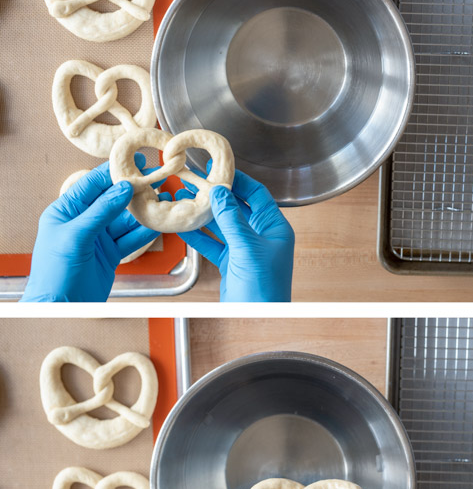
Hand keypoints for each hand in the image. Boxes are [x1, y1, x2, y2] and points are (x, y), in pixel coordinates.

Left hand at [22, 158, 157, 301]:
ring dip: (143, 213)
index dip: (112, 172)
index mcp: (65, 212)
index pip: (91, 185)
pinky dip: (146, 232)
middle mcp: (83, 222)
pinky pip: (132, 238)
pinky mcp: (111, 254)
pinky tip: (158, 224)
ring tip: (163, 202)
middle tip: (156, 180)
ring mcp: (98, 238)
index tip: (134, 161)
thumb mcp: (76, 237)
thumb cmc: (56, 273)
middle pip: (112, 201)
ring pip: (126, 220)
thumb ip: (101, 212)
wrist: (61, 308)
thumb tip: (122, 188)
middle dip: (134, 192)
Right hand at [173, 165, 293, 301]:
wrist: (259, 320)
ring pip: (222, 225)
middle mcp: (262, 236)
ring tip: (182, 197)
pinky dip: (198, 235)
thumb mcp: (247, 248)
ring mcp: (246, 250)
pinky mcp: (232, 263)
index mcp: (275, 228)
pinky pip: (213, 243)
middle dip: (216, 195)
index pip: (257, 194)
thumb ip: (232, 219)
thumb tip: (220, 191)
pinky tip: (182, 226)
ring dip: (203, 213)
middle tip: (194, 180)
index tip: (218, 168)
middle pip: (237, 207)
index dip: (238, 180)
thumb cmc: (264, 288)